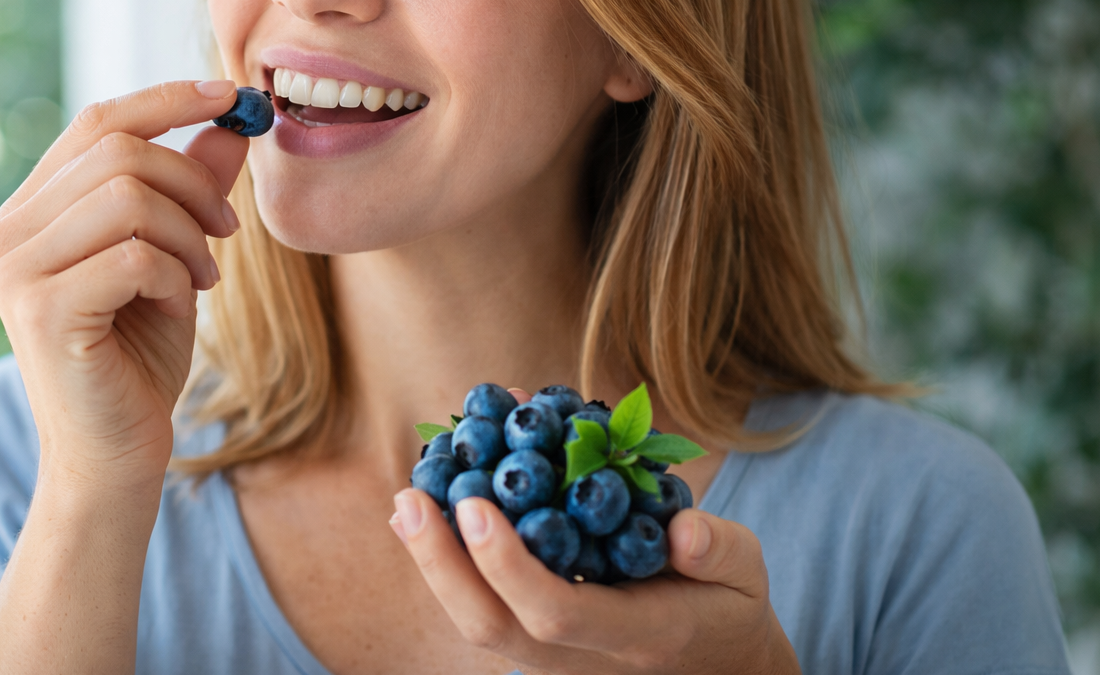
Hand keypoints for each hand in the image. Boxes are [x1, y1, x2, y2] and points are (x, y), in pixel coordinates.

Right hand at [0, 80, 247, 490]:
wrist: (115, 456)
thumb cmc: (138, 358)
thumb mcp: (173, 259)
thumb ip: (190, 192)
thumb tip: (230, 123)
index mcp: (30, 212)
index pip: (96, 124)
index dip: (166, 99)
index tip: (231, 95)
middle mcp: (7, 233)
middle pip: (117, 151)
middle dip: (192, 181)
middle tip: (226, 230)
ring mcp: (14, 271)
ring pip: (129, 197)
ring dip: (189, 233)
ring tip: (204, 277)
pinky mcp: (40, 309)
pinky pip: (134, 255)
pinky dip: (176, 274)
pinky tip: (178, 305)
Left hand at [391, 489, 799, 674]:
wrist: (718, 669)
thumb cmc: (728, 607)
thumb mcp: (747, 573)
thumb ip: (720, 551)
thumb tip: (683, 530)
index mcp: (636, 637)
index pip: (556, 612)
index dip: (508, 564)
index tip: (475, 506)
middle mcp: (581, 660)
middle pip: (491, 626)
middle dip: (442, 563)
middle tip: (408, 497)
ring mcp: (551, 660)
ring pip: (477, 622)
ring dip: (434, 562)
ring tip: (408, 497)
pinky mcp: (535, 645)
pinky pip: (482, 607)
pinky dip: (452, 560)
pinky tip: (432, 510)